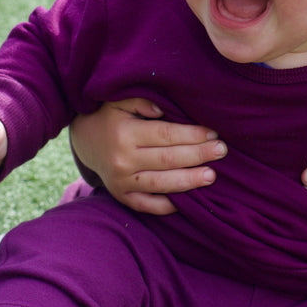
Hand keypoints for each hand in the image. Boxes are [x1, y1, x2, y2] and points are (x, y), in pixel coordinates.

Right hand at [69, 97, 224, 215]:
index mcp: (125, 134)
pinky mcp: (121, 196)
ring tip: (212, 176)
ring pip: (162, 184)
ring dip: (189, 181)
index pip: (166, 135)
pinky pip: (147, 205)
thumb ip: (141, 100)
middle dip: (198, 155)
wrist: (85, 141)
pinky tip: (188, 201)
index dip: (192, 135)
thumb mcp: (120, 101)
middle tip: (221, 151)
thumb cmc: (111, 117)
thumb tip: (162, 110)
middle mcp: (122, 160)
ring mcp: (121, 182)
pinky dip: (167, 205)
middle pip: (168, 160)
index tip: (213, 133)